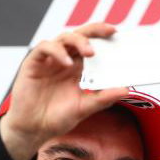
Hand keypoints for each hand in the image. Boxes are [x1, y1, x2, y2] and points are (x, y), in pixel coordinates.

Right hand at [0, 23, 129, 159]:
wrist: (33, 129)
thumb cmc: (56, 118)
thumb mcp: (84, 108)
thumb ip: (103, 98)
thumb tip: (126, 90)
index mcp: (78, 69)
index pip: (92, 46)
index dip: (104, 38)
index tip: (119, 35)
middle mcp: (64, 60)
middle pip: (80, 36)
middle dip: (95, 30)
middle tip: (109, 32)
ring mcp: (49, 60)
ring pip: (64, 38)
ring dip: (79, 41)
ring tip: (90, 52)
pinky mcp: (33, 63)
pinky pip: (45, 48)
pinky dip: (57, 52)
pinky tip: (67, 63)